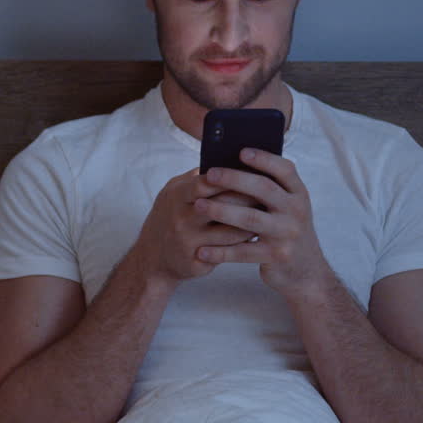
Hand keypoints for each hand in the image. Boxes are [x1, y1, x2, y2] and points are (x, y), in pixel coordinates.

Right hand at [136, 169, 260, 284]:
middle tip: (271, 193)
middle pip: (224, 205)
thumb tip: (227, 161)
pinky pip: (229, 251)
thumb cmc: (169, 218)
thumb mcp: (173, 193)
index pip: (208, 182)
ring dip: (253, 223)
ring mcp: (188, 242)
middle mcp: (181, 219)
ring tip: (268, 215)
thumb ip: (197, 179)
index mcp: (177, 196)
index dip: (233, 177)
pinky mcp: (196, 262)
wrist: (151, 258)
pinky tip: (255, 235)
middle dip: (250, 198)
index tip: (252, 172)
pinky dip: (244, 242)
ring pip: (231, 230)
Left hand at [194, 149, 334, 299]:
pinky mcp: (277, 256)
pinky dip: (220, 252)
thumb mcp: (286, 209)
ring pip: (250, 219)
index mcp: (298, 194)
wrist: (305, 272)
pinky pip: (243, 252)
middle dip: (234, 179)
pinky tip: (201, 250)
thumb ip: (268, 191)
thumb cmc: (285, 232)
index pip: (284, 170)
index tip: (241, 151)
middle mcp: (296, 211)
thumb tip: (230, 168)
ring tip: (197, 206)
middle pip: (263, 189)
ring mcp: (287, 234)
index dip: (264, 159)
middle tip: (209, 174)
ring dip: (221, 211)